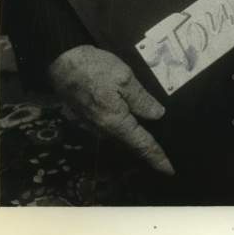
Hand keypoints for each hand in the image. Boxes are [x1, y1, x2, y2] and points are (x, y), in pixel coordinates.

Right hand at [48, 45, 174, 174]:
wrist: (63, 63)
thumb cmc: (95, 69)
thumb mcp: (125, 78)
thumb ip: (141, 99)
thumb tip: (158, 115)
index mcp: (115, 122)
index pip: (141, 144)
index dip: (157, 157)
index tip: (170, 171)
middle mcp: (104, 129)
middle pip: (132, 144)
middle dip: (150, 151)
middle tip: (169, 156)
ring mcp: (95, 124)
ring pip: (122, 136)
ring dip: (138, 140)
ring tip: (158, 142)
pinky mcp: (90, 117)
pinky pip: (114, 128)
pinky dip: (128, 129)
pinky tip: (138, 124)